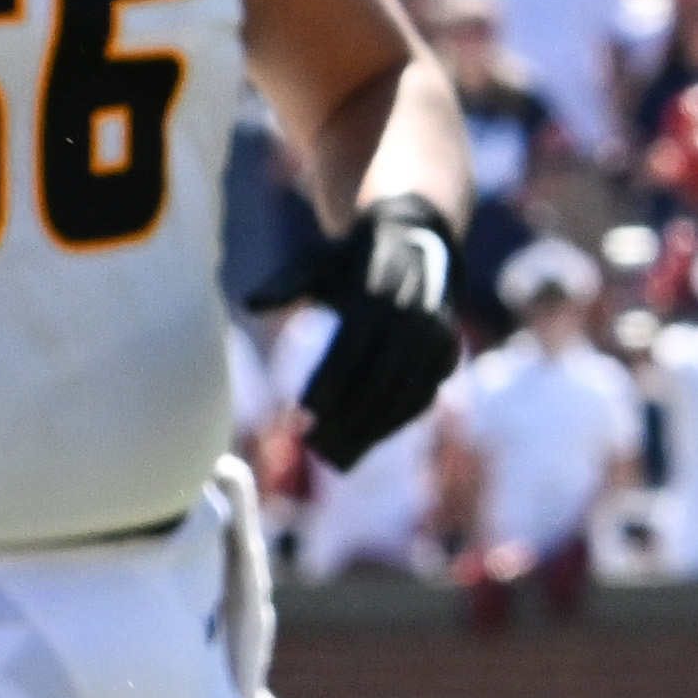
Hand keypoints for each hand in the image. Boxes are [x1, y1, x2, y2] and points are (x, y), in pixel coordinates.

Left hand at [293, 196, 462, 469]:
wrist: (419, 241)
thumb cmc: (351, 258)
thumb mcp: (318, 261)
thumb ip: (286, 283)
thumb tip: (250, 302)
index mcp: (375, 299)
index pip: (349, 354)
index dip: (325, 390)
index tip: (298, 421)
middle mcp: (412, 320)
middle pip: (377, 381)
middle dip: (346, 419)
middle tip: (312, 447)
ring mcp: (435, 338)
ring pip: (403, 395)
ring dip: (371, 429)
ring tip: (336, 456)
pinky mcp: (447, 353)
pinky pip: (423, 396)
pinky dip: (396, 422)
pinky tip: (368, 440)